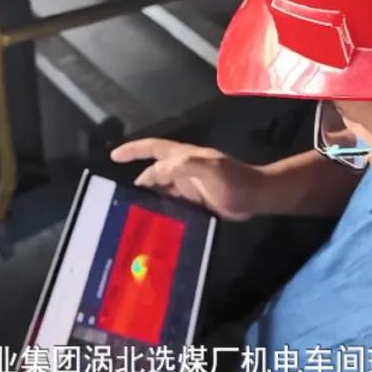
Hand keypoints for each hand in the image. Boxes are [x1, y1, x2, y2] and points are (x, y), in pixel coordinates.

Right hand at [111, 138, 267, 220]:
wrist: (256, 197)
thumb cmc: (235, 180)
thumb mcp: (210, 168)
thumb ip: (184, 166)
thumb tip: (154, 171)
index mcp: (183, 157)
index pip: (153, 149)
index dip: (133, 150)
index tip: (114, 156)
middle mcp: (182, 170)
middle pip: (153, 171)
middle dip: (137, 180)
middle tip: (120, 197)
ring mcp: (188, 187)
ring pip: (160, 190)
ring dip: (147, 198)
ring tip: (131, 213)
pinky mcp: (194, 203)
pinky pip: (171, 204)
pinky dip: (160, 210)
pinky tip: (153, 223)